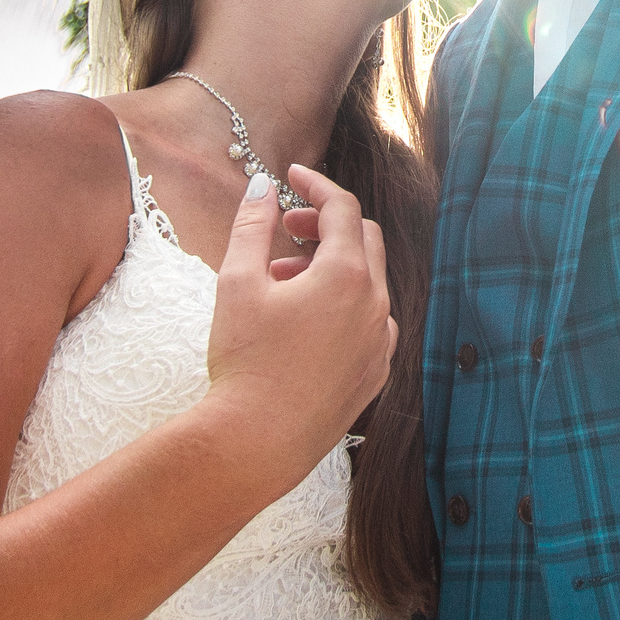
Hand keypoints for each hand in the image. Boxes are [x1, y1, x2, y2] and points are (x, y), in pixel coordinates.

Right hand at [203, 165, 396, 486]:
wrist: (257, 443)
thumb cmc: (244, 362)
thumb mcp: (237, 283)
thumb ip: (253, 226)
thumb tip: (261, 187)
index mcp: (347, 275)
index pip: (342, 208)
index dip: (316, 185)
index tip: (292, 177)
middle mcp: (376, 305)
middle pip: (364, 240)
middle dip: (326, 224)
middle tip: (286, 229)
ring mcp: (381, 342)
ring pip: (368, 283)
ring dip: (331, 268)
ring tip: (282, 283)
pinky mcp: (376, 374)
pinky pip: (372, 323)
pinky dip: (345, 307)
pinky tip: (306, 322)